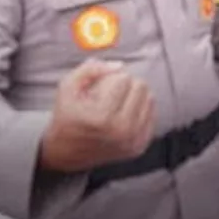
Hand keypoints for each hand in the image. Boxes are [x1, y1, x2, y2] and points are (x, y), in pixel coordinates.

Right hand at [38, 60, 155, 173]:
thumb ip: (90, 69)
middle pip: (140, 86)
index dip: (109, 78)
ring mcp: (134, 140)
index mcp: (103, 117)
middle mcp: (122, 130)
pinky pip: (152, 114)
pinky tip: (124, 114)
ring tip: (115, 104)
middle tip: (108, 95)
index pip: (123, 79)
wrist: (66, 152)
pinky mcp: (141, 145)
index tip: (97, 89)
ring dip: (134, 96)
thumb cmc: (67, 116)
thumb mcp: (67, 87)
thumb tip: (119, 65)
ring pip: (150, 98)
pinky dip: (140, 109)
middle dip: (124, 85)